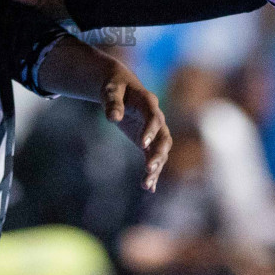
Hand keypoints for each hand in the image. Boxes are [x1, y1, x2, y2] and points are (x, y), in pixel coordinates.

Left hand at [102, 64, 171, 191]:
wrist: (120, 87)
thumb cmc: (114, 86)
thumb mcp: (110, 90)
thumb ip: (112, 103)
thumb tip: (113, 118)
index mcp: (148, 102)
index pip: (154, 117)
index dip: (151, 130)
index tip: (143, 145)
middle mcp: (156, 117)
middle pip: (164, 138)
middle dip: (158, 154)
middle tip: (149, 168)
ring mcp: (154, 130)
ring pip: (161, 151)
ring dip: (156, 167)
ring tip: (146, 184)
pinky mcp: (148, 140)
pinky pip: (153, 157)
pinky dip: (152, 171)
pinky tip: (148, 188)